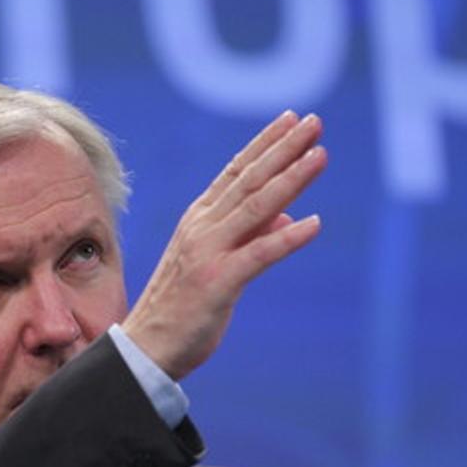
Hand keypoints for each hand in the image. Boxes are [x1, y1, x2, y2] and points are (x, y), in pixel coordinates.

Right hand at [122, 111, 326, 379]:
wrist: (146, 347)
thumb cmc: (181, 308)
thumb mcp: (217, 264)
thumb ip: (250, 236)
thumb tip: (289, 217)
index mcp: (199, 220)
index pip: (236, 172)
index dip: (265, 144)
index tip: (290, 119)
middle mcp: (202, 227)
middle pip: (250, 180)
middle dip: (284, 149)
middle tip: (313, 122)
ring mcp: (208, 252)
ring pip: (257, 207)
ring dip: (291, 179)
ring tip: (320, 155)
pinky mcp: (218, 282)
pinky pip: (259, 255)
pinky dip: (287, 238)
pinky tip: (315, 224)